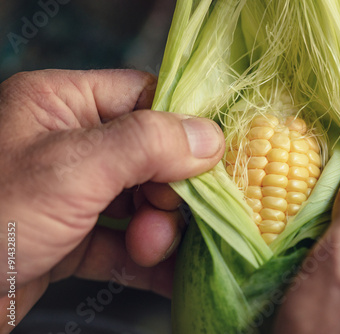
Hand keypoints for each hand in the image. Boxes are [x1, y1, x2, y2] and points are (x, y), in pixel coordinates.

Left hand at [0, 70, 224, 326]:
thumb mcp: (71, 169)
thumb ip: (146, 145)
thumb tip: (210, 137)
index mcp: (61, 105)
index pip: (143, 98)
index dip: (182, 127)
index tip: (211, 160)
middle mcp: (69, 145)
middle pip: (150, 156)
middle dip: (168, 190)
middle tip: (168, 216)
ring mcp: (71, 195)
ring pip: (140, 202)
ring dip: (157, 229)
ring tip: (152, 249)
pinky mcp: (70, 239)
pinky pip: (122, 243)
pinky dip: (146, 261)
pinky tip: (168, 276)